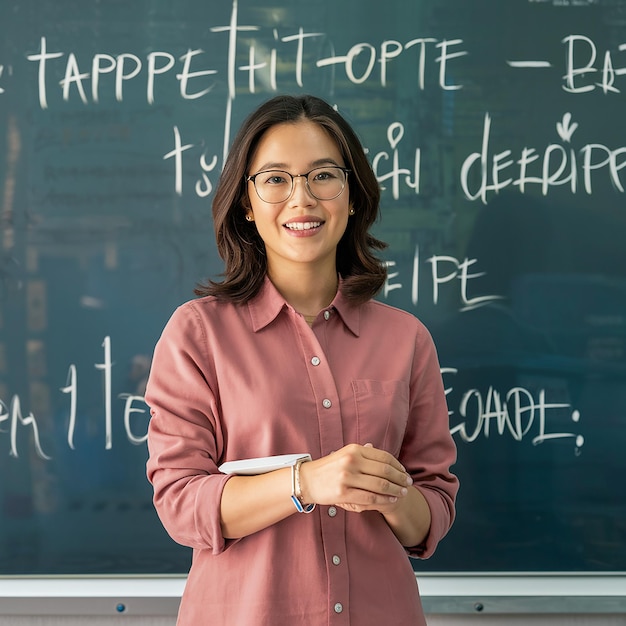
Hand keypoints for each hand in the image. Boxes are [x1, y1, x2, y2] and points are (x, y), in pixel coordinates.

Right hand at [298, 443, 412, 513]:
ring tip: (402, 493)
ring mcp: (347, 477)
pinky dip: (384, 500)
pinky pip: (370, 497)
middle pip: (385, 470)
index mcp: (354, 449)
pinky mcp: (343, 493)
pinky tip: (390, 500)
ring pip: (380, 485)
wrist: (307, 480)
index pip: (383, 456)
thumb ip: (360, 452)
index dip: (398, 466)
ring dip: (395, 490)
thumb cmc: (328, 468)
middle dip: (400, 478)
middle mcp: (351, 461)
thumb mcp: (343, 453)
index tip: (405, 472)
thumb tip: (375, 448)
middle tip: (408, 484)